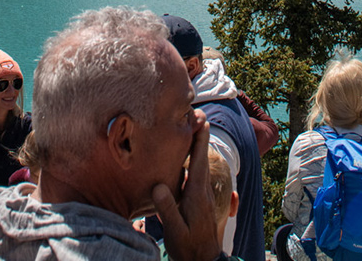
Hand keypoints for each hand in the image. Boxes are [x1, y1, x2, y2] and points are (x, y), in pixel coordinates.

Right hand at [151, 113, 219, 260]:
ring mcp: (200, 196)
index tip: (201, 120)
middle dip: (200, 136)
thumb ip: (168, 209)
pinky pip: (195, 174)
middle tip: (198, 114)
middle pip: (202, 158)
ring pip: (199, 165)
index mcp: (196, 195)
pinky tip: (186, 157)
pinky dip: (192, 160)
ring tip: (191, 128)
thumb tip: (159, 186)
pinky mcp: (197, 201)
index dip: (200, 140)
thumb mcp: (176, 231)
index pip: (199, 162)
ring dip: (197, 146)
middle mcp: (201, 192)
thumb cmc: (189, 248)